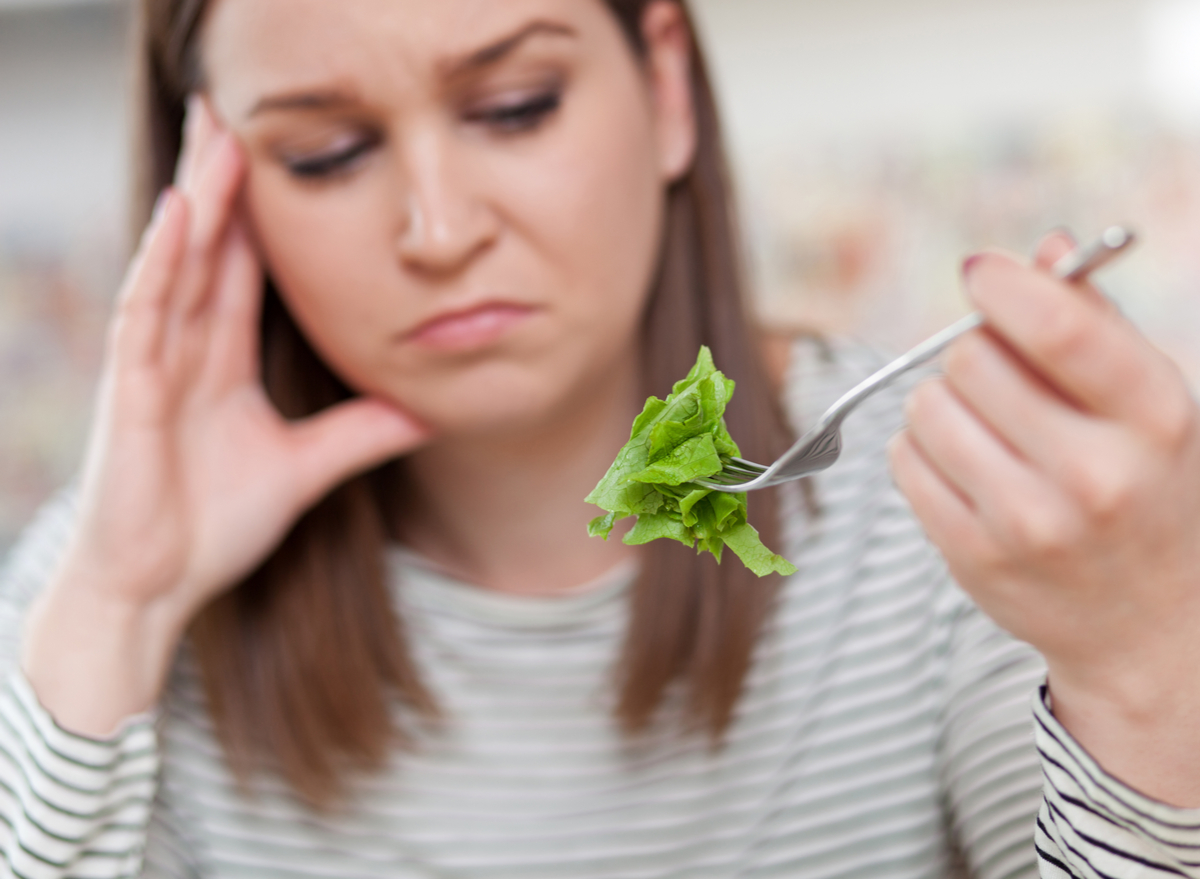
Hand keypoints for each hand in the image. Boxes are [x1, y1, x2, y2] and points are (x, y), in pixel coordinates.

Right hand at [23, 97, 430, 733]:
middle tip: (237, 111)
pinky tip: (181, 213)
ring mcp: (154, 365)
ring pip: (178, 263)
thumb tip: (429, 411)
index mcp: (221, 361)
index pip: (246, 270)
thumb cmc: (212, 526)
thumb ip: (363, 432)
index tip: (284, 161)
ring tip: (216, 133)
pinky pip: (146, 312)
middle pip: (209, 248)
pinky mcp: (132, 391)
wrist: (156, 587)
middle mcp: (186, 350)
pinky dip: (163, 261)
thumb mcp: (307, 468)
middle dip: (221, 182)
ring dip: (198, 198)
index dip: (262, 215)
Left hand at [889, 232, 1199, 806]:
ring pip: (926, 407)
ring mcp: (1029, 524)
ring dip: (944, 404)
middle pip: (971, 359)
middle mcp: (1094, 475)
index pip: (1058, 327)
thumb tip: (1045, 248)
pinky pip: (904, 461)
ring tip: (989, 432)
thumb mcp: (1148, 403)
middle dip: (976, 353)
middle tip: (1002, 381)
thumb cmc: (1146, 488)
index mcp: (1155, 417)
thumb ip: (1096, 321)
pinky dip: (923, 451)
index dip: (1005, 285)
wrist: (1151, 623)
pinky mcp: (973, 558)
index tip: (981, 272)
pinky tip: (968, 470)